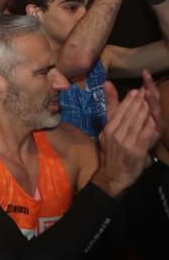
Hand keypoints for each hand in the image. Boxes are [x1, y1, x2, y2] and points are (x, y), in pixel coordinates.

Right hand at [95, 80, 159, 195]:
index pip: (119, 111)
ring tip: (149, 101)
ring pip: (137, 123)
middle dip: (138, 102)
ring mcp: (126, 143)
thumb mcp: (106, 131)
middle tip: (145, 91)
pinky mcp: (136, 151)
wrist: (113, 174)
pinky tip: (153, 118)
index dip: (129, 100)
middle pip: (129, 115)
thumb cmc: (110, 152)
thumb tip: (107, 84)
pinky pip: (144, 135)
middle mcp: (116, 134)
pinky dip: (148, 125)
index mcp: (108, 129)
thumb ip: (110, 109)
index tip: (136, 90)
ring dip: (144, 111)